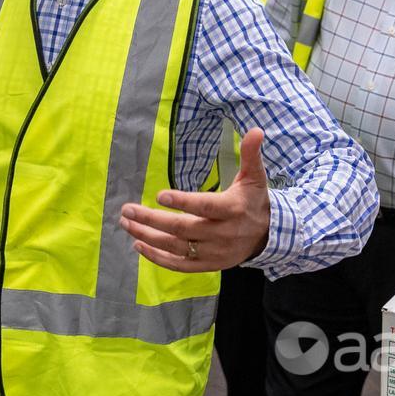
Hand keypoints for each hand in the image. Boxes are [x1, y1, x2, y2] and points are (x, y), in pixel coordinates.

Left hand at [119, 128, 271, 271]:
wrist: (268, 236)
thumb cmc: (253, 201)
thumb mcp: (255, 176)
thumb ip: (251, 154)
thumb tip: (256, 130)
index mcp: (232, 209)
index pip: (205, 206)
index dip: (183, 202)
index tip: (159, 195)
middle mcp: (222, 234)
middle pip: (182, 229)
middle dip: (152, 220)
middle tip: (127, 210)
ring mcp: (214, 253)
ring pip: (176, 248)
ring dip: (148, 237)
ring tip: (127, 224)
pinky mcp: (208, 265)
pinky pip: (179, 265)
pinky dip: (158, 258)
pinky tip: (139, 245)